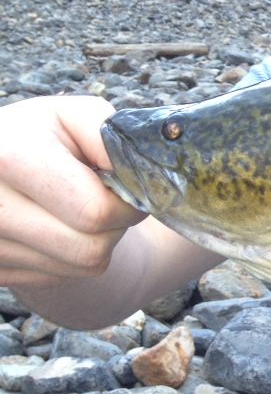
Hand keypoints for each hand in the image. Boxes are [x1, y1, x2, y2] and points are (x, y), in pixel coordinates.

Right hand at [0, 96, 146, 286]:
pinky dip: (72, 255)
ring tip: (81, 208)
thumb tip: (135, 172)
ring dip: (98, 240)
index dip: (126, 203)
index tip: (126, 186)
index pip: (94, 212)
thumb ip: (109, 135)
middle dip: (115, 224)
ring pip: (81, 265)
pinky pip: (62, 276)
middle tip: (107, 198)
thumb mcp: (76, 116)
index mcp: (6, 156)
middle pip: (90, 247)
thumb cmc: (44, 137)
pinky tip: (57, 226)